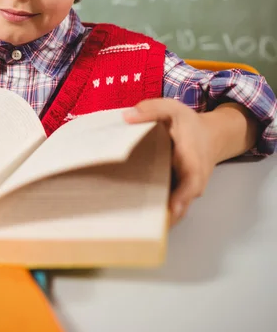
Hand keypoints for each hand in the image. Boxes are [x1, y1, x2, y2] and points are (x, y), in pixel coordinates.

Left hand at [124, 98, 216, 225]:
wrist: (210, 137)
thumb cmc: (190, 125)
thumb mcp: (173, 110)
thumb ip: (152, 109)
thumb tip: (126, 116)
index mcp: (192, 164)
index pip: (190, 186)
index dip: (180, 199)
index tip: (169, 210)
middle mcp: (190, 185)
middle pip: (176, 207)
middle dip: (156, 216)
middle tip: (129, 222)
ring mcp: (183, 193)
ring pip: (168, 210)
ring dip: (149, 215)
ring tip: (122, 220)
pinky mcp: (175, 194)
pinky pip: (164, 205)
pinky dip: (149, 208)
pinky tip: (125, 208)